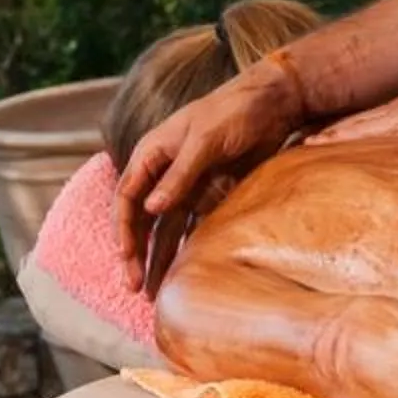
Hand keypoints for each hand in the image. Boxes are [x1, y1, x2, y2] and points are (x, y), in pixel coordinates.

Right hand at [116, 60, 305, 290]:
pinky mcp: (210, 194)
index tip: (125, 257)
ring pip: (164, 229)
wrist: (273, 102)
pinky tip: (182, 275)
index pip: (127, 197)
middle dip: (135, 254)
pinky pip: (191, 228)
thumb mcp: (204, 141)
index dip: (123, 229)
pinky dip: (185, 251)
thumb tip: (150, 210)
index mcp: (152, 153)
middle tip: (134, 288)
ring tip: (152, 294)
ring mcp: (186, 185)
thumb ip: (179, 175)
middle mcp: (163, 172)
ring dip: (157, 259)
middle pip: (141, 220)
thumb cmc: (233, 111)